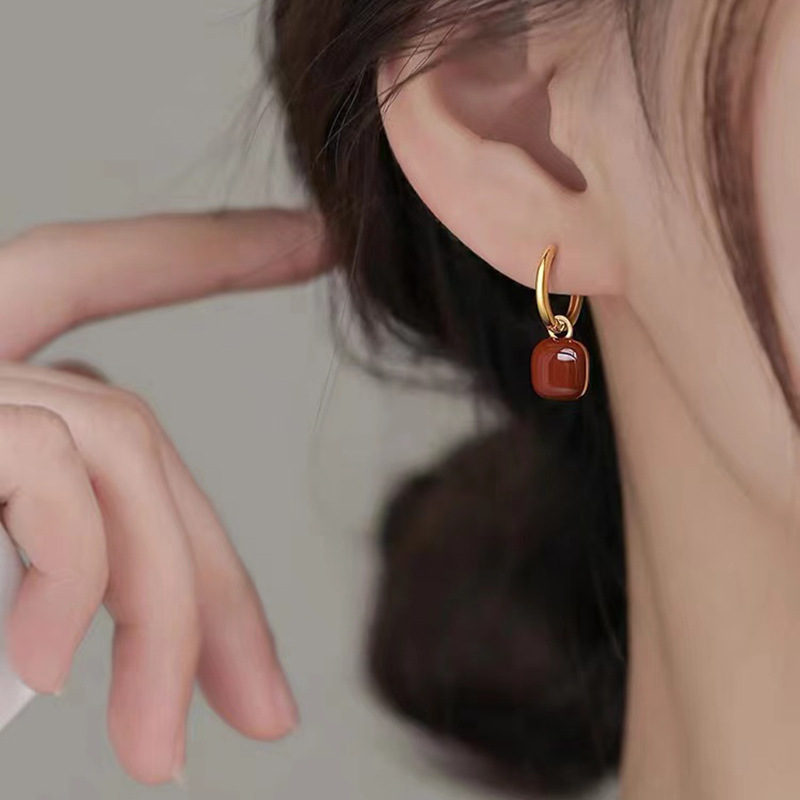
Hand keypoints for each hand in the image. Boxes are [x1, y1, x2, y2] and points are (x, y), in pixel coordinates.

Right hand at [0, 208, 334, 782]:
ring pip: (129, 457)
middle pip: (142, 438)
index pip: (99, 270)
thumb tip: (123, 595)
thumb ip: (50, 523)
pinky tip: (47, 670)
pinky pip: (64, 480)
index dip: (206, 248)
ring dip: (161, 611)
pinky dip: (79, 576)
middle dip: (213, 584)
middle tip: (267, 712)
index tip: (312, 237)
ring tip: (157, 748)